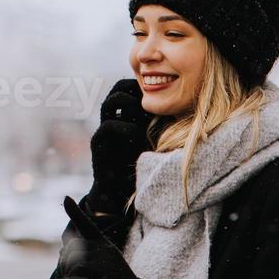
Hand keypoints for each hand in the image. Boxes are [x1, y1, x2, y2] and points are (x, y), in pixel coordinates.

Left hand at [62, 196, 150, 278]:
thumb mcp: (103, 272)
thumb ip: (85, 261)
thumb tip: (62, 252)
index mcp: (104, 247)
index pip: (87, 226)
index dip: (75, 212)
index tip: (66, 198)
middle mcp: (105, 248)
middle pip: (70, 249)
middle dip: (64, 267)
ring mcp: (106, 258)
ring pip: (72, 262)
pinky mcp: (104, 270)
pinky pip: (78, 272)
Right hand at [88, 79, 149, 214]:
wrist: (120, 193)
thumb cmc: (141, 168)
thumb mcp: (154, 141)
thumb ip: (160, 125)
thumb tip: (181, 109)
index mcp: (125, 116)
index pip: (128, 88)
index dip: (141, 86)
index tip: (159, 92)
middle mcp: (112, 119)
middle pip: (116, 90)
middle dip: (131, 89)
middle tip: (148, 98)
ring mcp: (104, 130)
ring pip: (108, 104)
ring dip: (126, 103)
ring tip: (142, 113)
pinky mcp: (98, 144)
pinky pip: (108, 126)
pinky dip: (124, 127)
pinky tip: (136, 135)